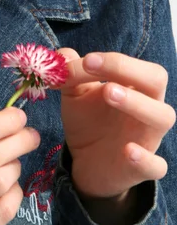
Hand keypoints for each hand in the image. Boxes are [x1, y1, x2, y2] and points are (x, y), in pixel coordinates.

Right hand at [0, 107, 39, 224]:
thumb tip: (12, 120)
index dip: (2, 123)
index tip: (20, 117)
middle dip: (18, 142)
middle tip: (31, 137)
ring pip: (0, 182)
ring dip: (15, 167)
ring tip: (12, 163)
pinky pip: (5, 209)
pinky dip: (15, 192)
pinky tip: (9, 187)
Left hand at [58, 49, 175, 201]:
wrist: (87, 162)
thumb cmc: (89, 122)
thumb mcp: (74, 95)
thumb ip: (70, 74)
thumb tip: (62, 54)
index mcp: (134, 86)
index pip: (135, 65)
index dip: (113, 61)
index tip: (86, 61)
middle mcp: (147, 107)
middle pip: (156, 80)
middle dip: (130, 71)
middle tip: (96, 68)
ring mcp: (148, 138)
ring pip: (162, 116)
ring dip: (138, 103)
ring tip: (109, 92)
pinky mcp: (143, 169)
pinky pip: (156, 165)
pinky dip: (146, 158)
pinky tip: (129, 150)